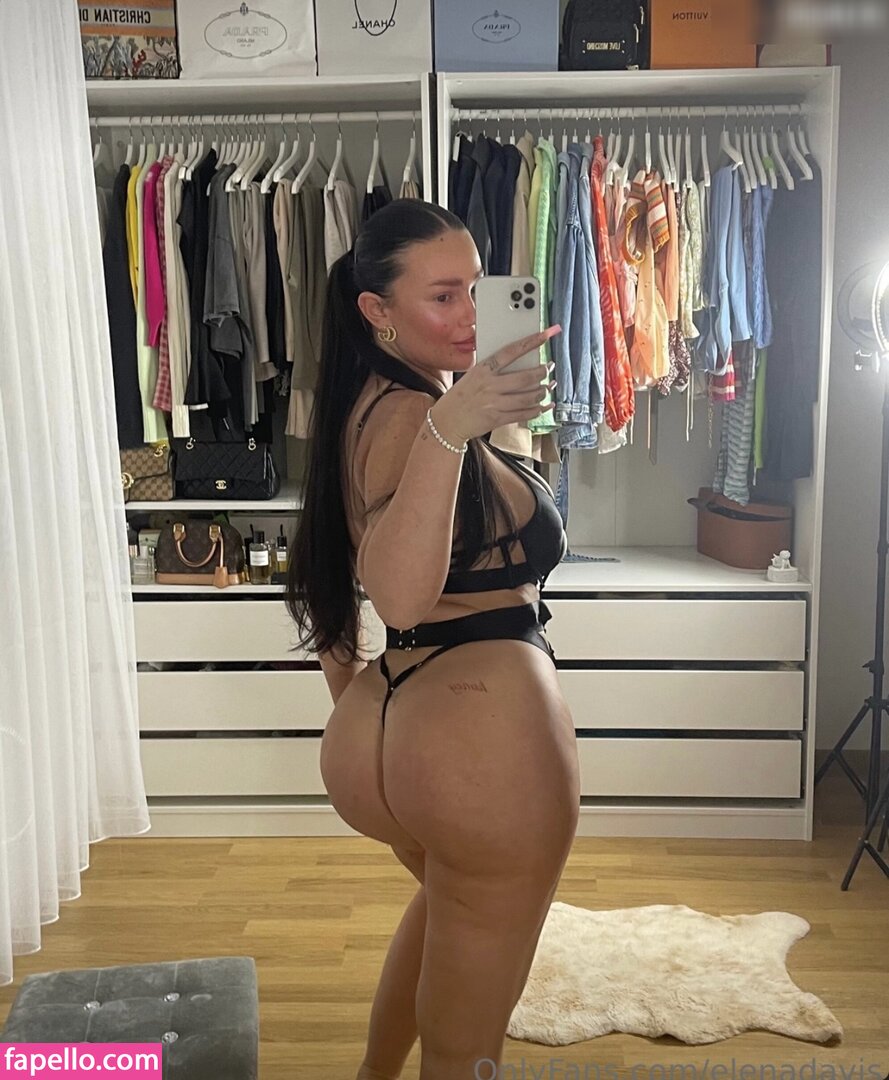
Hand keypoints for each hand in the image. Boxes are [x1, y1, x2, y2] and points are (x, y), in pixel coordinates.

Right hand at [430, 326, 560, 444]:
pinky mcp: (498, 419)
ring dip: (542, 391)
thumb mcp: (472, 376)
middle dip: (542, 372)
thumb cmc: (460, 397)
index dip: (531, 342)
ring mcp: (494, 404)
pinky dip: (538, 410)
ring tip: (547, 387)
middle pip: (525, 377)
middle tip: (548, 368)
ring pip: (528, 397)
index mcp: (482, 370)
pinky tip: (544, 405)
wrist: (447, 422)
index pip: (511, 351)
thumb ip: (493, 370)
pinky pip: (524, 414)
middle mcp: (489, 386)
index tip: (545, 335)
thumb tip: (520, 364)